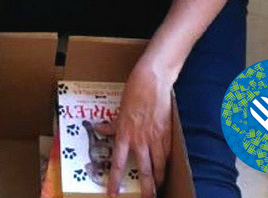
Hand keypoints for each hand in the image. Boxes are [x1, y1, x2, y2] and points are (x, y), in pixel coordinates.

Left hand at [104, 59, 173, 196]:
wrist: (152, 80)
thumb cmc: (134, 91)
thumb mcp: (119, 108)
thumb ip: (112, 124)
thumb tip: (100, 129)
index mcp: (124, 133)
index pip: (118, 163)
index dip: (115, 181)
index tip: (113, 194)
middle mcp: (140, 139)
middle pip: (145, 171)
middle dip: (147, 189)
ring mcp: (155, 137)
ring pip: (159, 166)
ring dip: (159, 179)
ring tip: (158, 188)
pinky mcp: (167, 132)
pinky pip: (167, 153)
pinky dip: (166, 162)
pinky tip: (165, 167)